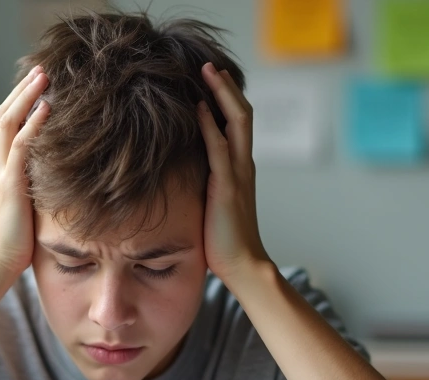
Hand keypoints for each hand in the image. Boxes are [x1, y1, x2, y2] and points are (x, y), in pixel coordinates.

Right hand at [0, 66, 50, 275]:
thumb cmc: (15, 242)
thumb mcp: (27, 206)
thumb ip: (36, 186)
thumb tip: (60, 177)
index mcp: (0, 168)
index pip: (6, 124)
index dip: (20, 100)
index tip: (37, 82)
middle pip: (5, 114)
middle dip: (23, 89)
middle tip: (42, 67)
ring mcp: (1, 172)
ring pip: (9, 122)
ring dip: (27, 96)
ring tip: (44, 75)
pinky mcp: (10, 185)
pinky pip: (20, 146)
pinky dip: (33, 124)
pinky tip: (46, 108)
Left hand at [196, 62, 269, 283]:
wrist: (243, 266)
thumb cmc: (224, 241)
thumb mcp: (213, 204)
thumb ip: (205, 185)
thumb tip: (184, 174)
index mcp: (241, 169)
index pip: (239, 124)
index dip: (228, 99)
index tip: (212, 80)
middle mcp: (244, 166)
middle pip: (242, 114)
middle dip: (227, 87)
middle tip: (211, 65)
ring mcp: (239, 175)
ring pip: (237, 122)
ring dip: (222, 95)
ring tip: (208, 72)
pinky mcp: (227, 188)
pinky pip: (220, 149)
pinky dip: (210, 125)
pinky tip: (199, 108)